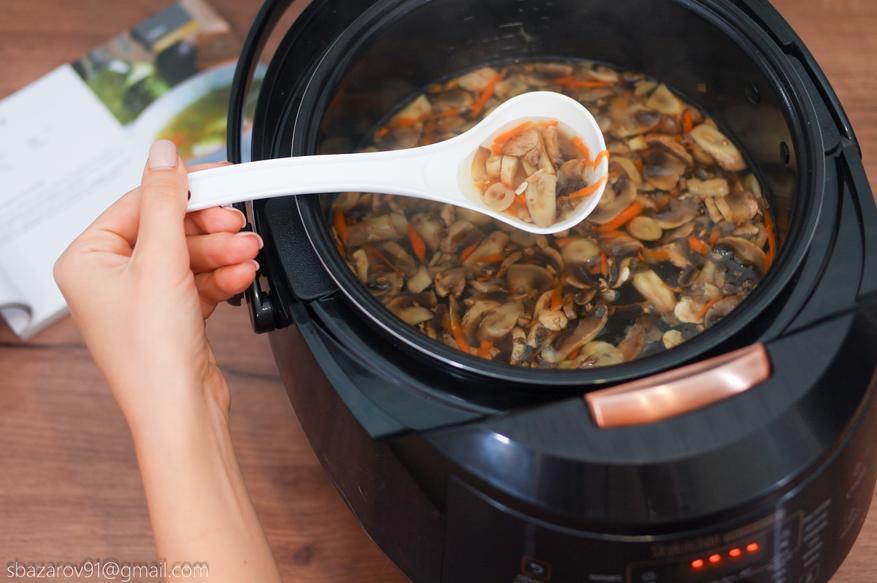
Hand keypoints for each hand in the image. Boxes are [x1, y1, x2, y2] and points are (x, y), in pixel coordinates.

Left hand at [54, 140, 261, 433]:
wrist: (180, 412)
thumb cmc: (151, 355)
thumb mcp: (159, 262)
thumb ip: (164, 201)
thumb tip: (163, 153)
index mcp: (88, 260)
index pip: (139, 204)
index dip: (184, 192)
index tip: (222, 180)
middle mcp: (111, 277)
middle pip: (169, 228)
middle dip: (211, 228)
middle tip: (239, 222)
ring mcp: (143, 297)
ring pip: (190, 254)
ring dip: (224, 252)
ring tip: (249, 251)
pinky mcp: (171, 313)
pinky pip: (200, 279)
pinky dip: (223, 275)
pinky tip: (242, 274)